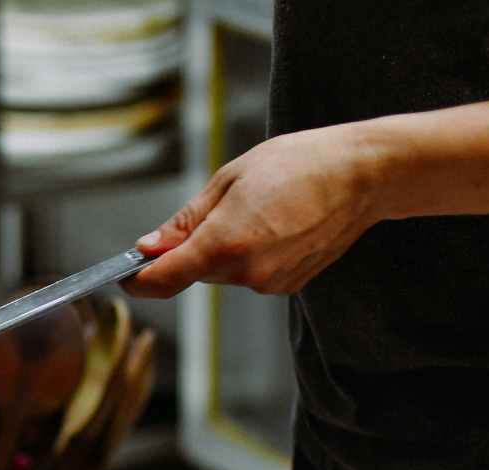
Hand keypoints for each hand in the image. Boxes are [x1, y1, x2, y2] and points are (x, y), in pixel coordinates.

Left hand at [124, 125, 384, 297]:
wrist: (364, 174)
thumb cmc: (297, 164)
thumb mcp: (229, 180)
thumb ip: (185, 222)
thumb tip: (148, 247)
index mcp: (224, 244)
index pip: (162, 279)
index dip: (138, 280)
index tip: (125, 275)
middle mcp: (246, 273)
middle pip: (193, 272)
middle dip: (191, 249)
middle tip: (220, 207)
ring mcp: (270, 283)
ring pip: (223, 272)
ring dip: (224, 249)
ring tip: (259, 209)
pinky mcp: (289, 285)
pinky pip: (251, 273)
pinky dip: (251, 254)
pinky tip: (276, 224)